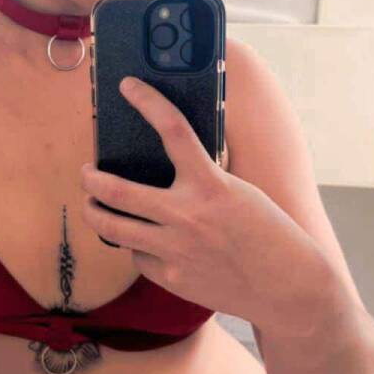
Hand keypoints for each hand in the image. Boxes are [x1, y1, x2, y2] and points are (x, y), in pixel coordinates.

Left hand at [79, 76, 320, 329]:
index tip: (128, 85)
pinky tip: (146, 243)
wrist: (287, 287)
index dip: (148, 101)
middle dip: (92, 179)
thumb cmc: (268, 232)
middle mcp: (187, 216)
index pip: (174, 131)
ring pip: (113, 228)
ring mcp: (176, 250)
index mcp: (211, 186)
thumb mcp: (239, 193)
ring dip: (95, 213)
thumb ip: (201, 179)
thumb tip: (161, 167)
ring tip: (92, 205)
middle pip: (117, 192)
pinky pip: (138, 257)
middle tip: (86, 172)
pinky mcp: (172, 278)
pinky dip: (138, 247)